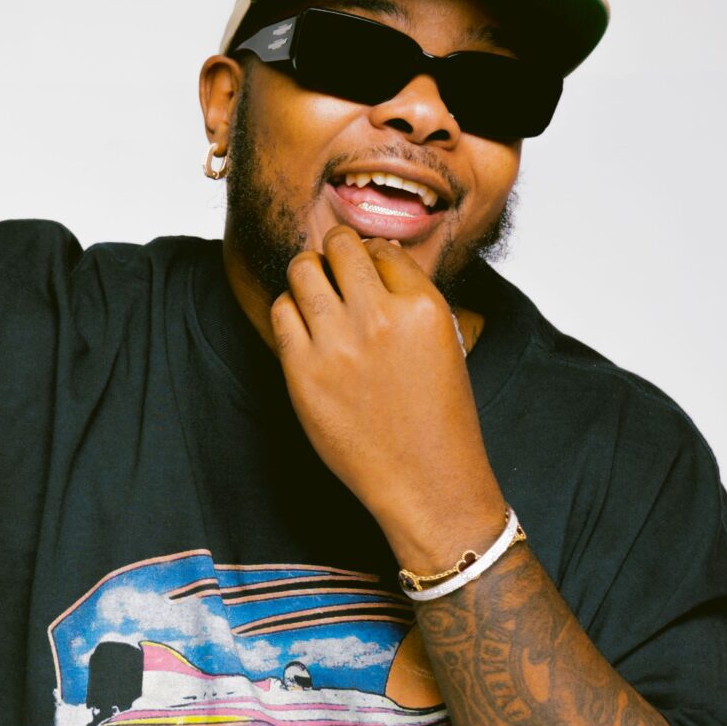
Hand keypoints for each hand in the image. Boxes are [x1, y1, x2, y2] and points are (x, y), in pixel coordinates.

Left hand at [269, 225, 507, 571]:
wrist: (425, 479)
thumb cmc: (438, 416)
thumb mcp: (445, 343)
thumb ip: (412, 299)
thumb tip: (379, 254)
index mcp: (423, 308)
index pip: (383, 248)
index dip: (372, 256)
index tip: (368, 272)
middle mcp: (379, 318)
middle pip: (340, 246)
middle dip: (336, 252)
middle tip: (336, 270)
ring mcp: (336, 344)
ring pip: (302, 268)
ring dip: (308, 273)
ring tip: (316, 293)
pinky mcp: (302, 371)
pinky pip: (281, 311)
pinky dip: (290, 310)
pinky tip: (304, 326)